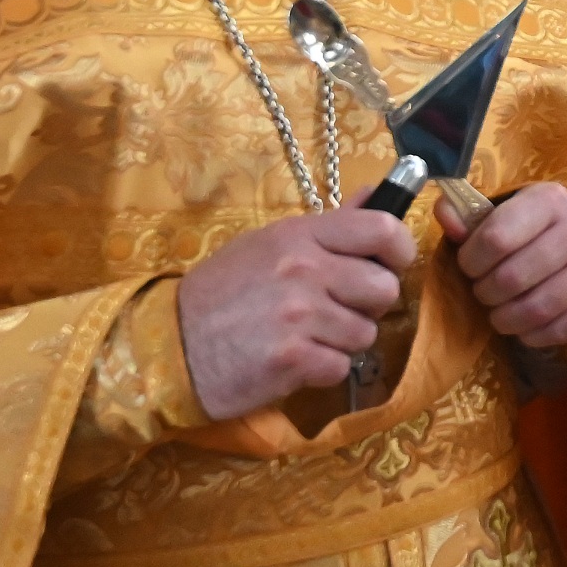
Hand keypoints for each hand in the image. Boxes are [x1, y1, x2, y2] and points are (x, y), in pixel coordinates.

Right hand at [176, 208, 414, 420]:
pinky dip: (324, 370)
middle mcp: (304, 269)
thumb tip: (375, 197)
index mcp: (299, 235)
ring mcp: (299, 315)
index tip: (390, 264)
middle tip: (338, 310)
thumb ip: (328, 226)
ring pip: (366, 332)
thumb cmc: (220, 294)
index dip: (399, 249)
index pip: (380, 228)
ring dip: (343, 341)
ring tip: (307, 337)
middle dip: (369, 305)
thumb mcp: (268, 245)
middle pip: (384, 288)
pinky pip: (342, 366)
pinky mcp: (293, 359)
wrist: (168, 347)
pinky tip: (295, 361)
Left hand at [442, 182, 566, 350]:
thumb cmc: (537, 228)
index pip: (496, 239)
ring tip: (499, 315)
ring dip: (507, 319)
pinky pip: (564, 329)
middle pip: (513, 278)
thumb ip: (468, 216)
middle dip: (486, 293)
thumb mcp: (504, 212)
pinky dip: (535, 336)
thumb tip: (444, 214)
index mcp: (550, 200)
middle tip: (484, 293)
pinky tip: (525, 328)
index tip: (469, 266)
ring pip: (539, 308)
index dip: (470, 262)